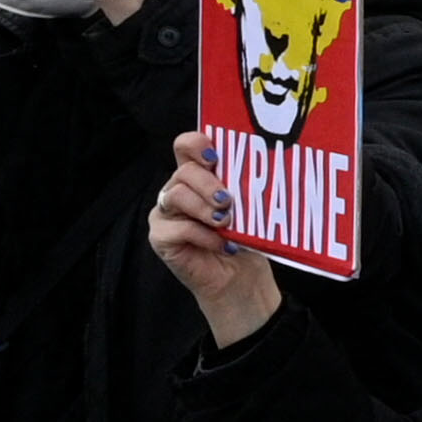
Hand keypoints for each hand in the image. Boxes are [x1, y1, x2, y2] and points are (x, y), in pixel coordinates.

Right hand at [151, 129, 283, 347]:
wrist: (239, 277)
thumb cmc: (246, 237)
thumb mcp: (250, 205)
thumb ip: (245, 185)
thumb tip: (261, 167)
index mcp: (199, 175)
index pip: (186, 146)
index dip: (196, 143)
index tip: (215, 154)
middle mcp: (178, 190)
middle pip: (184, 171)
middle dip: (209, 183)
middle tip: (228, 200)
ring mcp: (165, 213)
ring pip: (176, 195)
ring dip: (205, 208)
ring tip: (226, 222)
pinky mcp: (160, 237)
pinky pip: (177, 228)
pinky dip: (203, 235)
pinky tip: (222, 244)